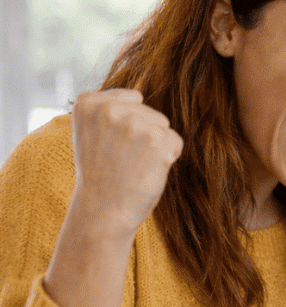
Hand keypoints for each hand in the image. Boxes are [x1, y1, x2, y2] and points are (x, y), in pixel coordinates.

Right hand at [70, 89, 182, 240]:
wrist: (103, 212)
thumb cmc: (101, 173)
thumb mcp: (92, 132)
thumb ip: (110, 108)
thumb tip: (139, 95)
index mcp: (88, 103)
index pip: (132, 99)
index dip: (126, 125)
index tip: (109, 146)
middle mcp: (110, 109)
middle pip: (150, 113)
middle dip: (143, 135)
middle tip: (122, 160)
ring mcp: (134, 124)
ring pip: (163, 126)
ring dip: (156, 146)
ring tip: (133, 165)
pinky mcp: (158, 142)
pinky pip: (176, 141)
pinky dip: (168, 158)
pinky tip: (147, 171)